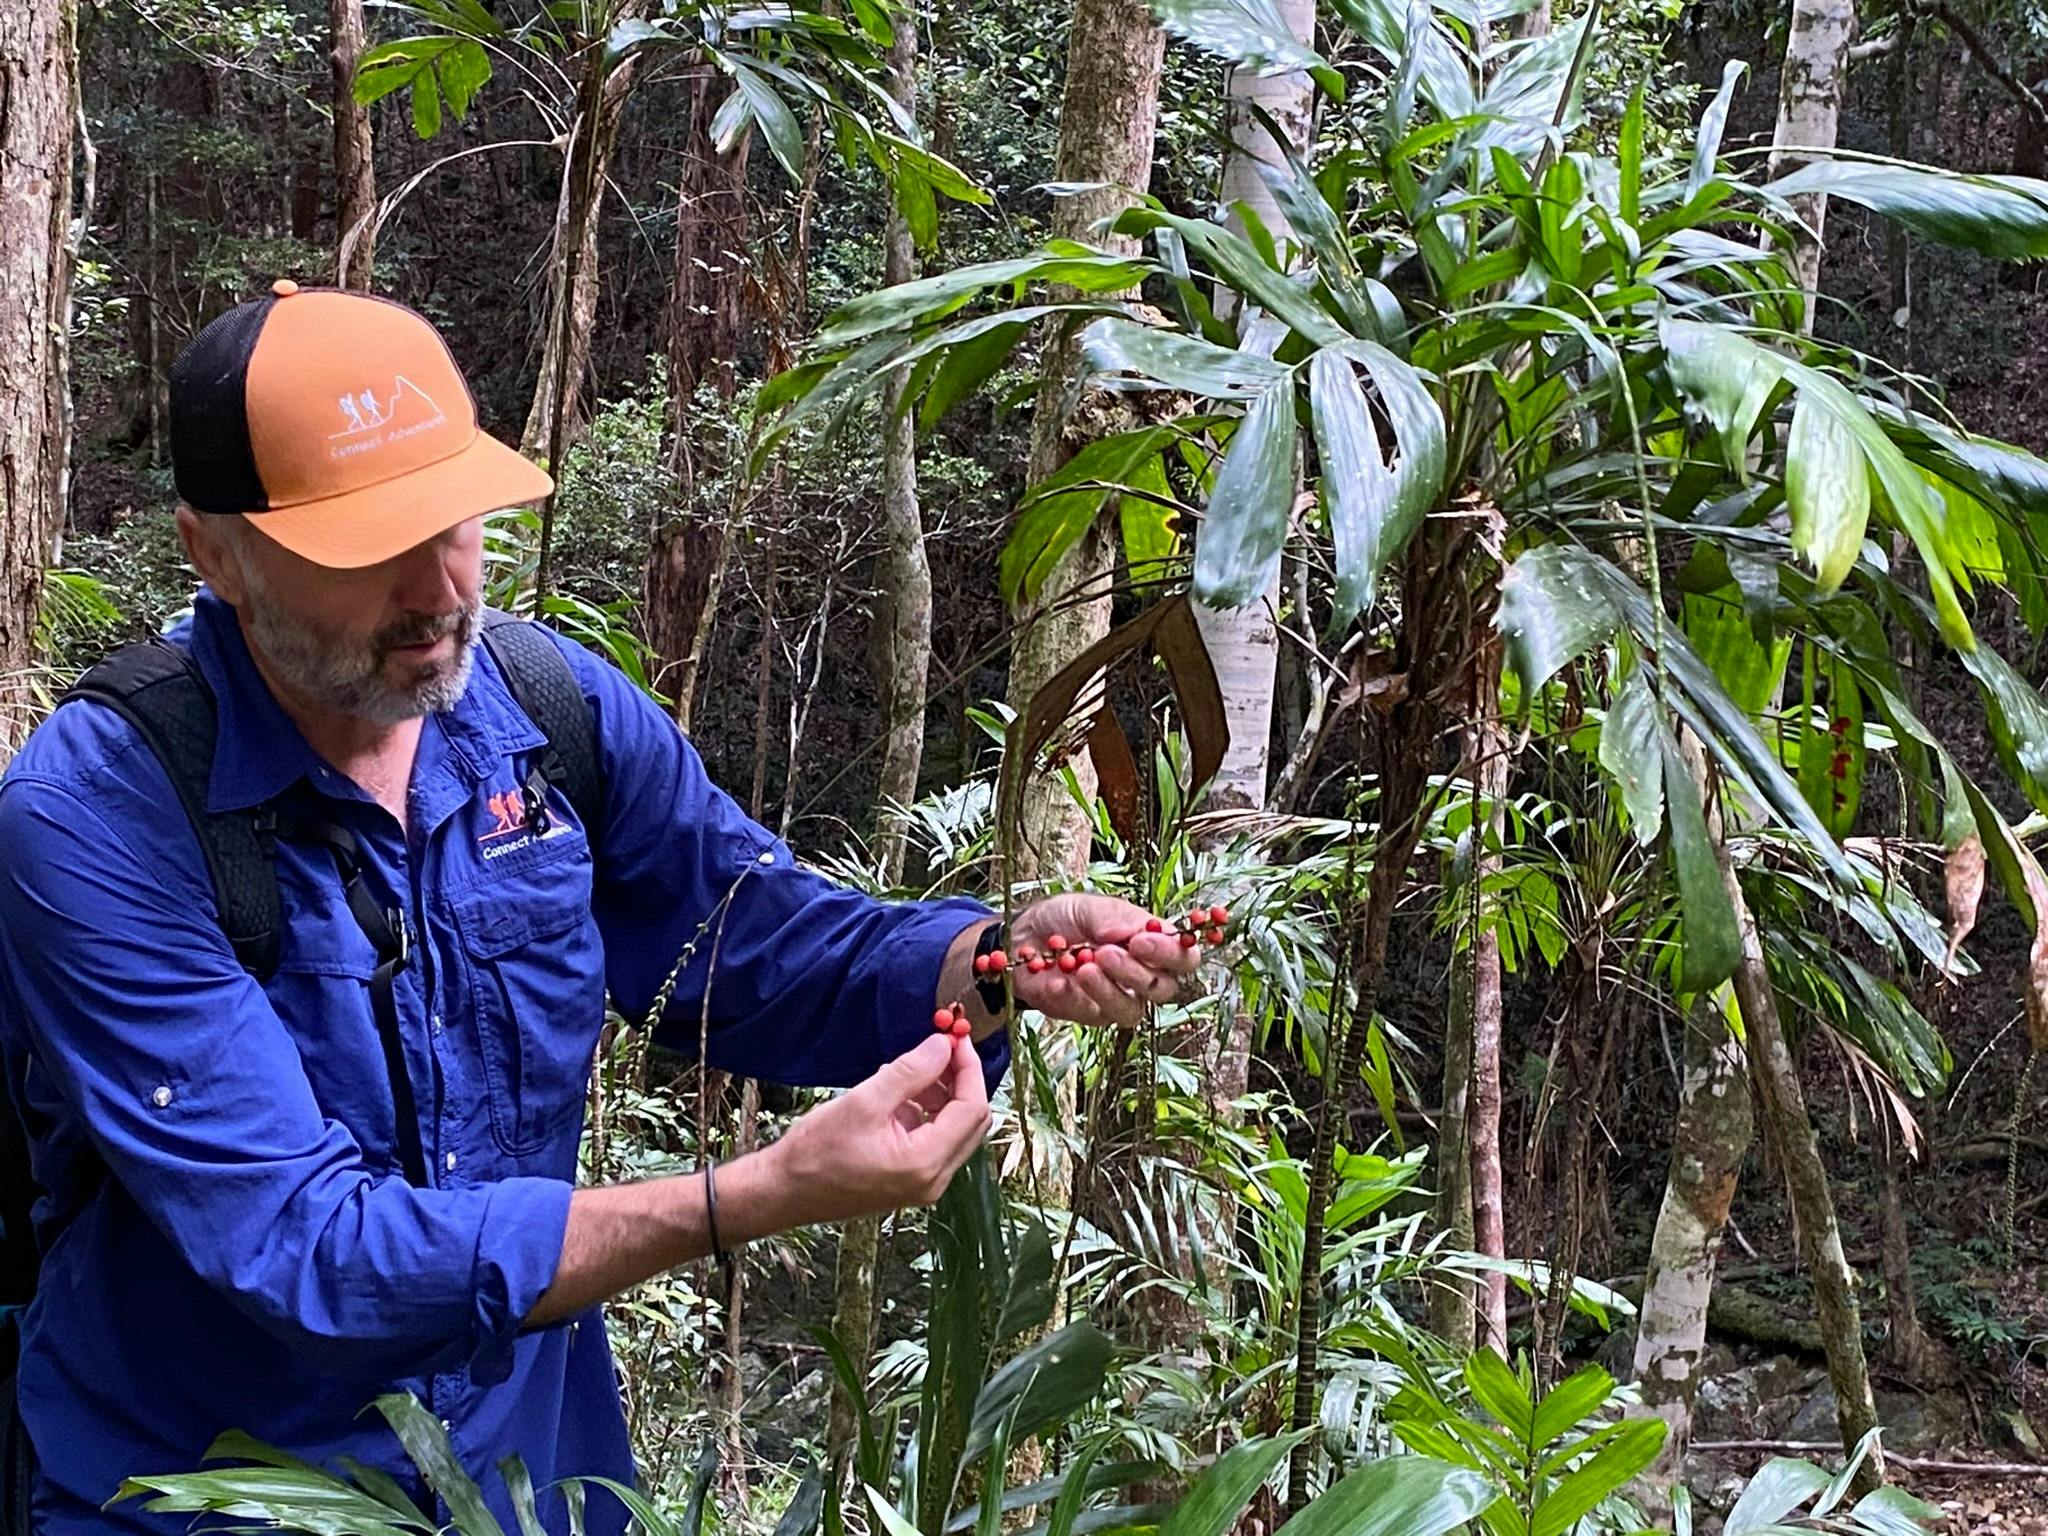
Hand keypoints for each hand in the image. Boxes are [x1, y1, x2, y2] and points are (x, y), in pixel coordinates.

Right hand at [755, 1034, 990, 1228]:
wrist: (784, 1191)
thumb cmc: (816, 1152)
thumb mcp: (864, 1101)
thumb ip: (910, 1071)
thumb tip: (944, 1045)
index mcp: (925, 1163)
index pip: (972, 1109)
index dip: (969, 1069)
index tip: (954, 1039)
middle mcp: (933, 1180)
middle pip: (971, 1122)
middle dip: (960, 1081)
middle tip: (941, 1048)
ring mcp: (923, 1184)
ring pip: (954, 1131)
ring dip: (943, 1095)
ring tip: (912, 1069)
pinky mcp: (910, 1182)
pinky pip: (934, 1142)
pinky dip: (927, 1113)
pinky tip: (900, 1094)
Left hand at [1007, 892, 1205, 1028]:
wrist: (1024, 935)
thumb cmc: (1066, 917)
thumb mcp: (1089, 906)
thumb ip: (1112, 918)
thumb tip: (1131, 934)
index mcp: (1152, 945)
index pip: (1183, 958)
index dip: (1170, 953)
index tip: (1141, 941)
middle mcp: (1141, 977)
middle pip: (1162, 989)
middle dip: (1136, 972)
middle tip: (1106, 952)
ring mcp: (1116, 1000)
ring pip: (1130, 1010)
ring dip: (1108, 990)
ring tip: (1084, 967)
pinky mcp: (1087, 1014)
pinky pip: (1090, 1015)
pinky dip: (1074, 997)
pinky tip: (1059, 980)